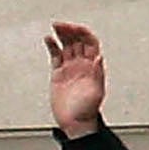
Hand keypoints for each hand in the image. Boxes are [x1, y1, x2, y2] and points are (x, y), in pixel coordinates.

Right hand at [46, 21, 105, 138]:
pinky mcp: (59, 74)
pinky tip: (49, 40)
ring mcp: (70, 68)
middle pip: (78, 41)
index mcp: (93, 67)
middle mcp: (82, 65)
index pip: (90, 43)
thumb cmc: (87, 111)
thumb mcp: (96, 92)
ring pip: (67, 45)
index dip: (83, 33)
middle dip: (70, 30)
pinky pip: (55, 55)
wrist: (75, 124)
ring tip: (55, 27)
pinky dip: (52, 46)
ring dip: (62, 35)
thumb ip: (97, 74)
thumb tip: (99, 57)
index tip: (74, 28)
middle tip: (61, 25)